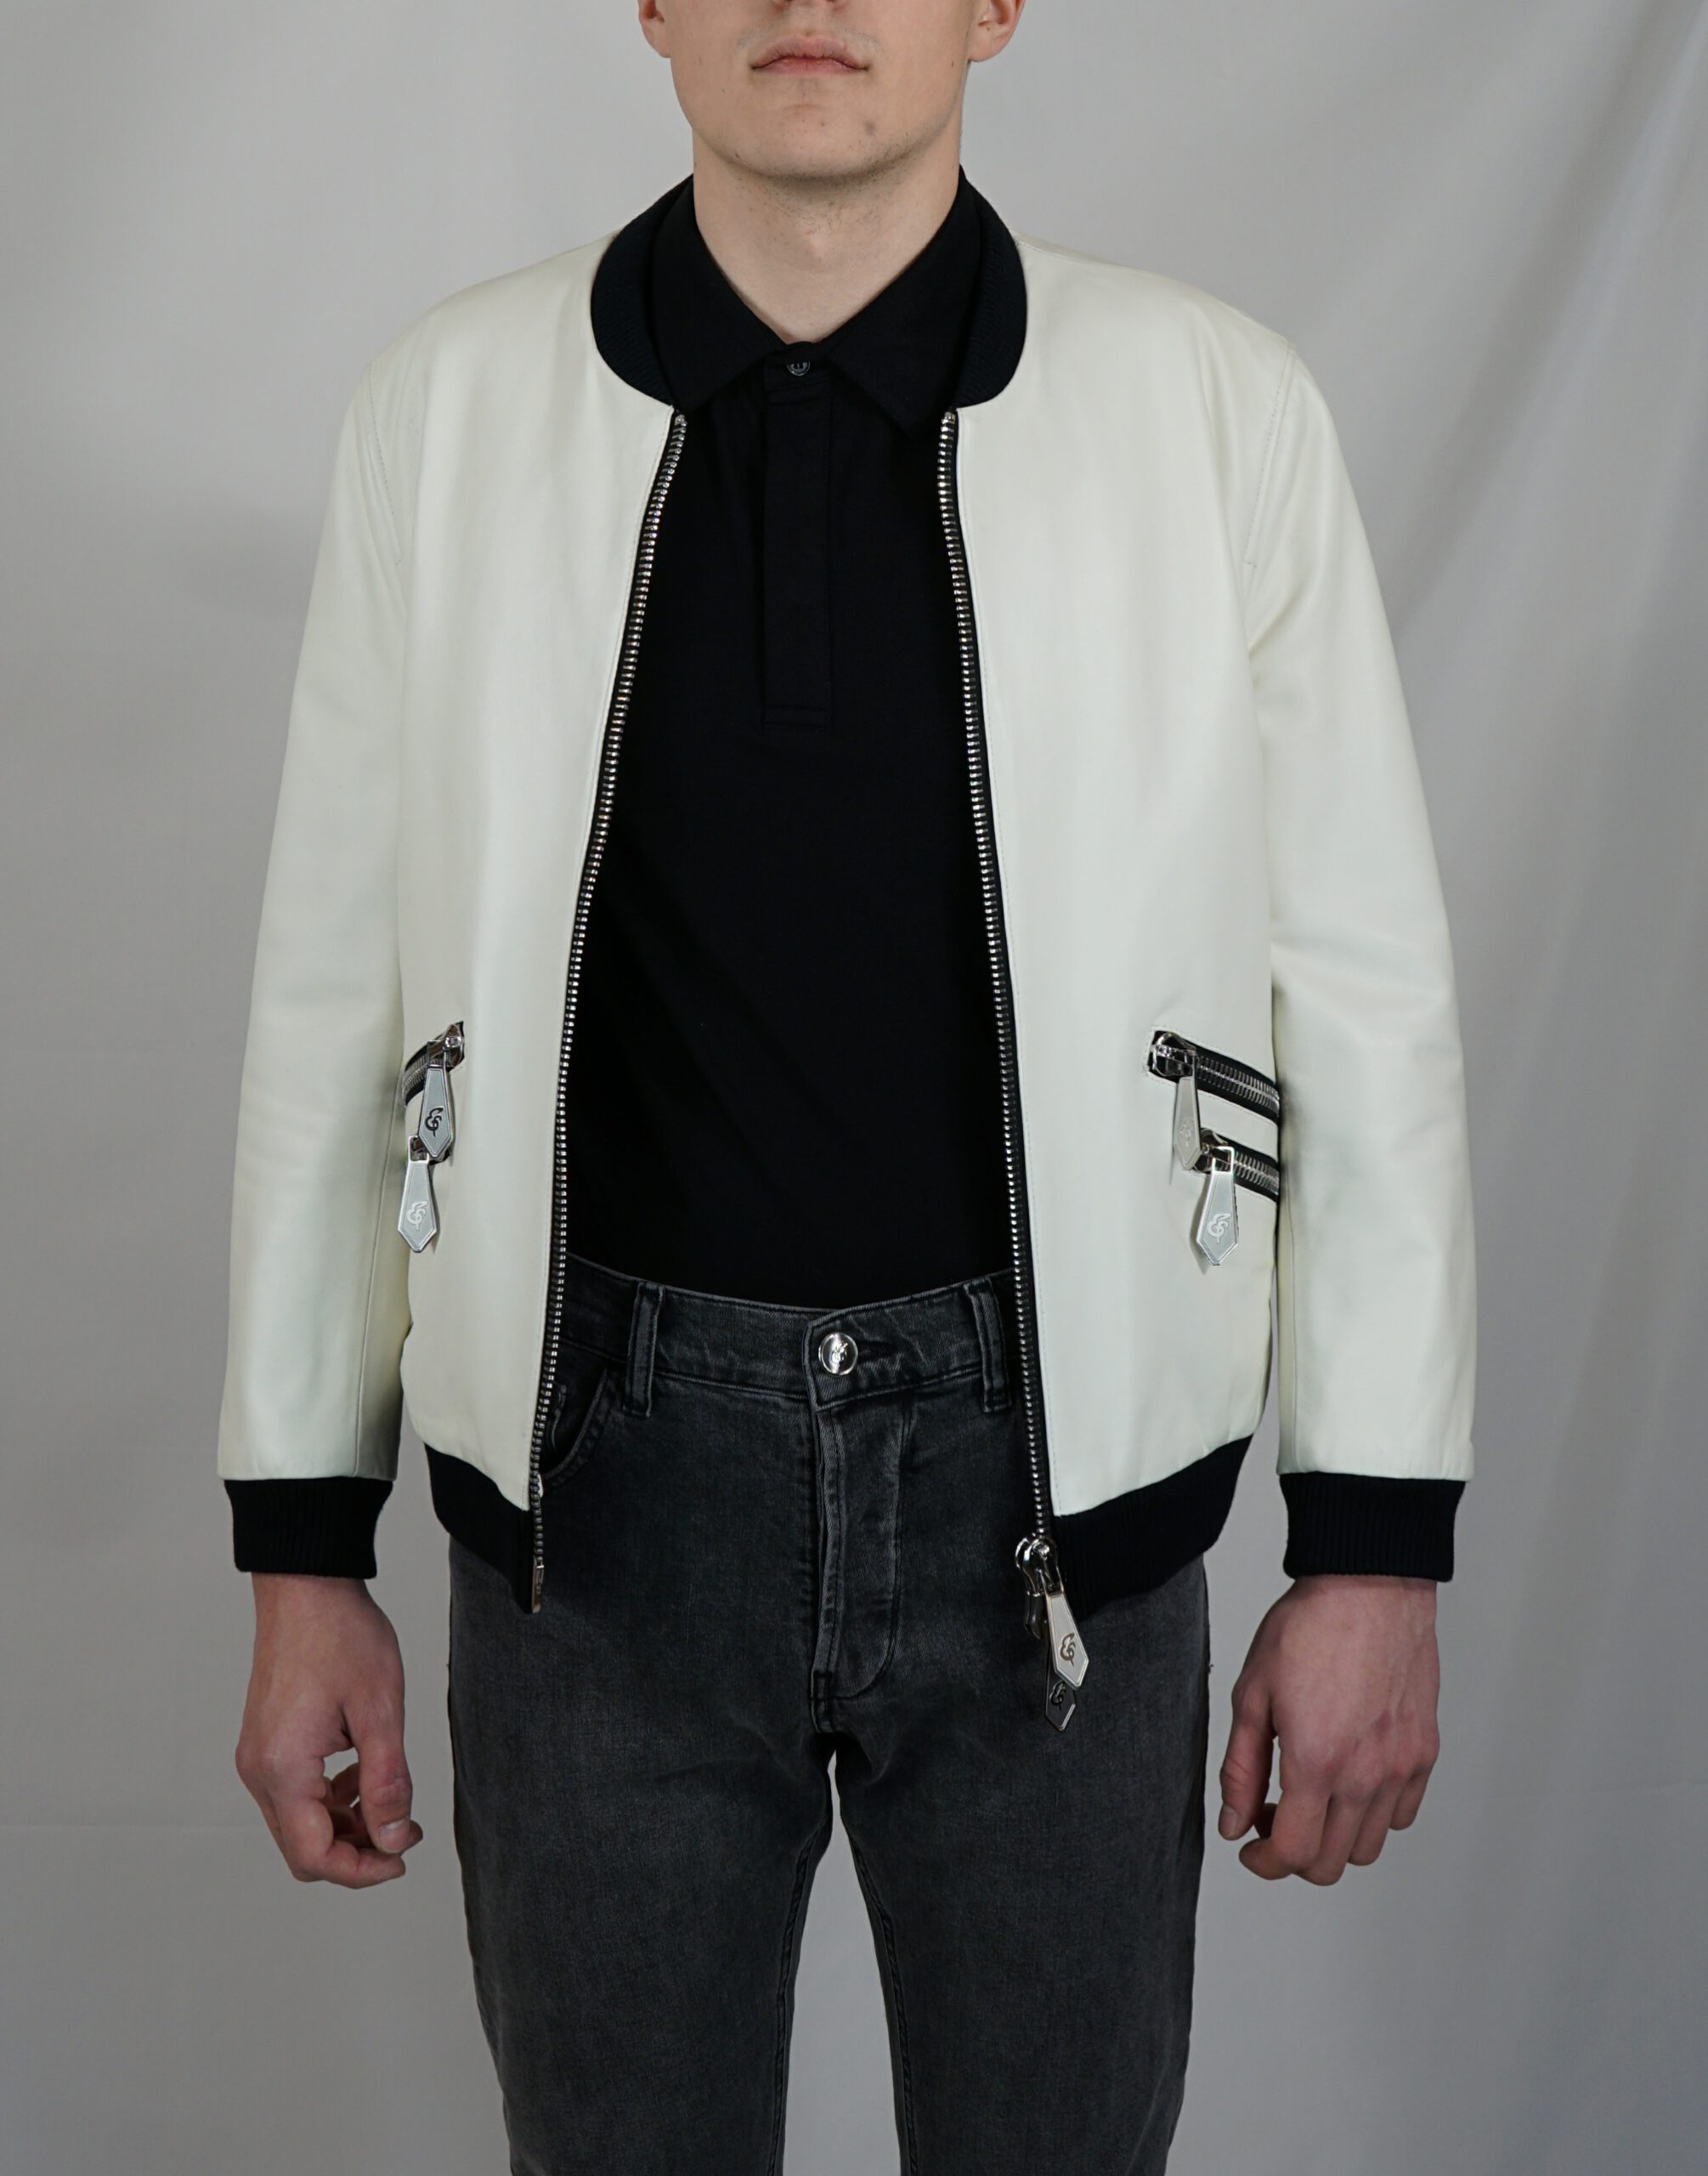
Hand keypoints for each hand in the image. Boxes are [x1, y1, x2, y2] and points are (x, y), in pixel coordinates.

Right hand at [234, 1574, 423, 1886]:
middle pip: (302, 1847)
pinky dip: (331, 1798)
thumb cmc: (340, 1634)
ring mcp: (258, 1755)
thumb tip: (392, 1839)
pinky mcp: (265, 1741)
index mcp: (283, 1768)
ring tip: (392, 1801)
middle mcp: (259, 1770)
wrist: (307, 1584)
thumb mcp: (380, 1710)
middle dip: (355, 1852)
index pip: (314, 1856)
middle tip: (404, 1831)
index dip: (362, 1871)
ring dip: (345, 1824)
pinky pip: (295, 1793)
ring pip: (299, 1822)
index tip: (401, 1857)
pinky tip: (365, 1773)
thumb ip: (387, 1782)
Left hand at [1216, 1573, 1440, 1882]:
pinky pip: (1401, 1814)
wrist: (1370, 1586)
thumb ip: (1241, 1769)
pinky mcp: (1424, 1752)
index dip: (1264, 1863)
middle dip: (1294, 1853)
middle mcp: (1366, 1775)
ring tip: (1310, 1797)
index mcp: (1317, 1762)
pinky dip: (1372, 1814)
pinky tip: (1348, 1780)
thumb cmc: (1310, 1628)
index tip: (1250, 1848)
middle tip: (1273, 1816)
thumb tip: (1235, 1823)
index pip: (1294, 1853)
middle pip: (1332, 1863)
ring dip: (1334, 1837)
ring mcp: (1401, 1766)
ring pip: (1368, 1846)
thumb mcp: (1252, 1694)